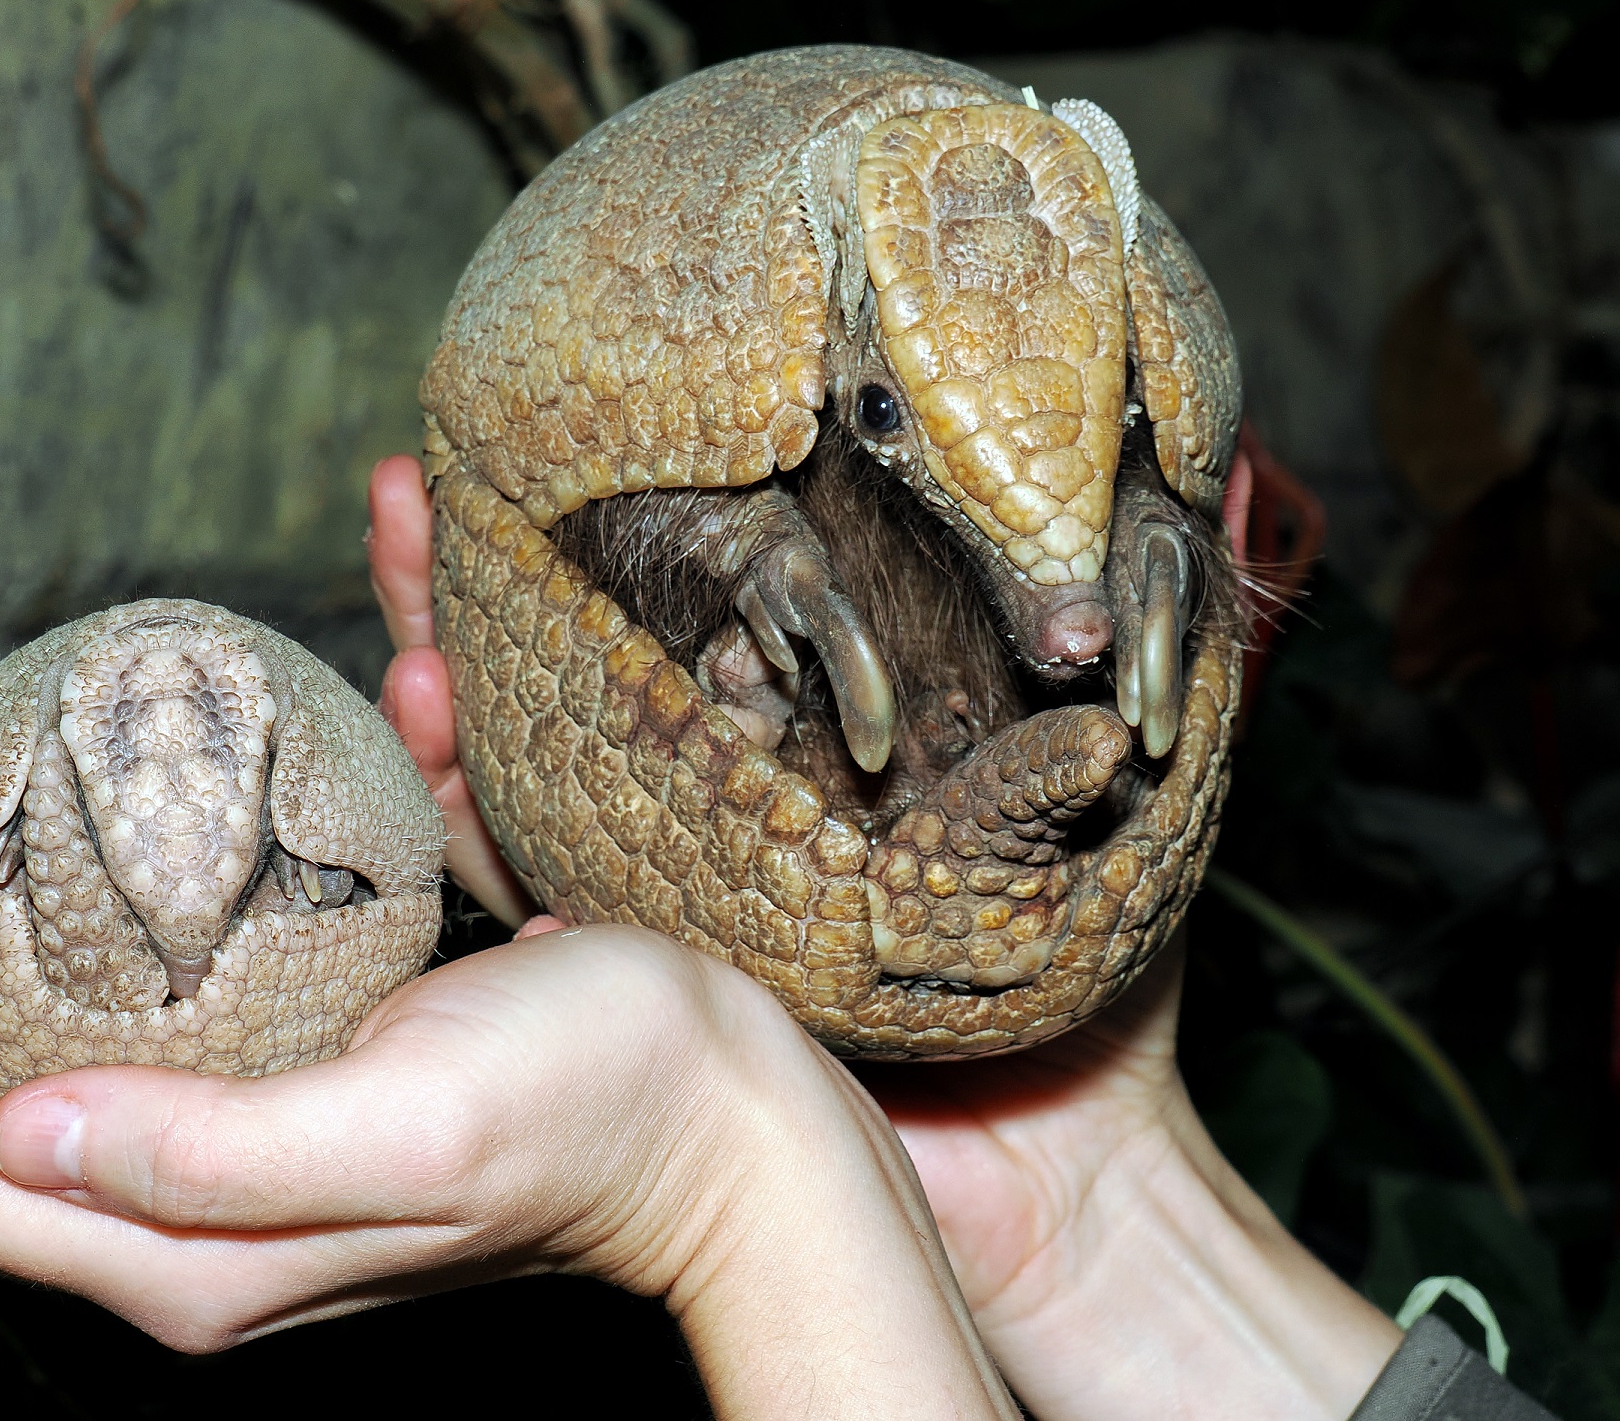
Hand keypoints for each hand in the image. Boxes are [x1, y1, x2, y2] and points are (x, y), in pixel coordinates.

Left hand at [0, 794, 1016, 1417]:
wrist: (733, 1113)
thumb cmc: (597, 1109)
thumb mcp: (408, 1129)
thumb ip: (211, 1158)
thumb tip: (14, 1131)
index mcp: (186, 1245)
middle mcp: (193, 1200)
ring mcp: (245, 1128)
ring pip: (48, 1027)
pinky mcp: (306, 1056)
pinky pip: (183, 959)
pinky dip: (155, 861)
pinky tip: (179, 756)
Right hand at [370, 451, 1400, 1418]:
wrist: (1056, 1178)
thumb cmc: (1094, 991)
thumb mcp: (1115, 799)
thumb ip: (1138, 657)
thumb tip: (1219, 475)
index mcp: (804, 750)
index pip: (684, 619)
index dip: (611, 534)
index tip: (546, 442)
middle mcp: (713, 802)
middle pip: (565, 671)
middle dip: (476, 578)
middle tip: (407, 487)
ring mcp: (658, 884)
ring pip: (513, 760)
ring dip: (443, 670)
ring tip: (400, 582)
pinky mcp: (632, 968)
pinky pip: (522, 874)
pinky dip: (463, 798)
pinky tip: (424, 717)